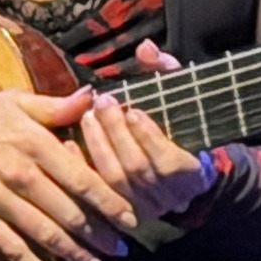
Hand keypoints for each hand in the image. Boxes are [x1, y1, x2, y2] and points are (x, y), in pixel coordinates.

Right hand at [0, 86, 134, 260]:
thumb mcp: (15, 101)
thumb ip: (57, 106)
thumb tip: (93, 98)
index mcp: (35, 144)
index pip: (82, 178)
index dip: (109, 201)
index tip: (131, 216)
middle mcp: (21, 174)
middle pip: (69, 212)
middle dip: (100, 234)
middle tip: (123, 250)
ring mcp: (0, 199)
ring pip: (46, 234)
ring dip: (76, 254)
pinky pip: (12, 248)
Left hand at [77, 39, 217, 225]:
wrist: (180, 178)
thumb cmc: (174, 128)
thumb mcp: (176, 98)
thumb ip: (165, 72)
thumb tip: (146, 48)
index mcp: (191, 173)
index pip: (169, 162)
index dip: (149, 137)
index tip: (133, 110)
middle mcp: (168, 197)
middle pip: (136, 169)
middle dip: (117, 134)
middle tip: (102, 104)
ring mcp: (143, 209)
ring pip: (116, 182)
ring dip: (98, 146)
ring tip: (87, 117)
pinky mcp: (119, 213)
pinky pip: (97, 192)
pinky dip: (82, 166)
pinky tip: (69, 143)